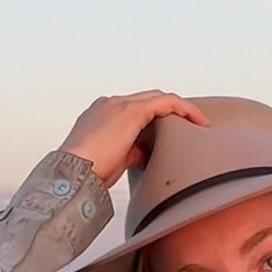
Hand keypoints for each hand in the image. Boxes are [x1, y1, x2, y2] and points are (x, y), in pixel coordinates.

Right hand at [59, 90, 209, 191]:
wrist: (73, 173)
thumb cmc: (88, 173)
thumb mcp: (114, 159)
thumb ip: (131, 151)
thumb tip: (146, 153)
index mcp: (101, 113)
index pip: (134, 109)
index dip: (156, 118)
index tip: (172, 132)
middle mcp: (110, 104)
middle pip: (148, 99)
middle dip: (171, 110)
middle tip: (191, 124)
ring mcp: (120, 105)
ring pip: (158, 98)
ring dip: (180, 109)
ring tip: (199, 123)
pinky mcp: (131, 111)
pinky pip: (165, 102)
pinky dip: (183, 109)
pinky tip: (198, 121)